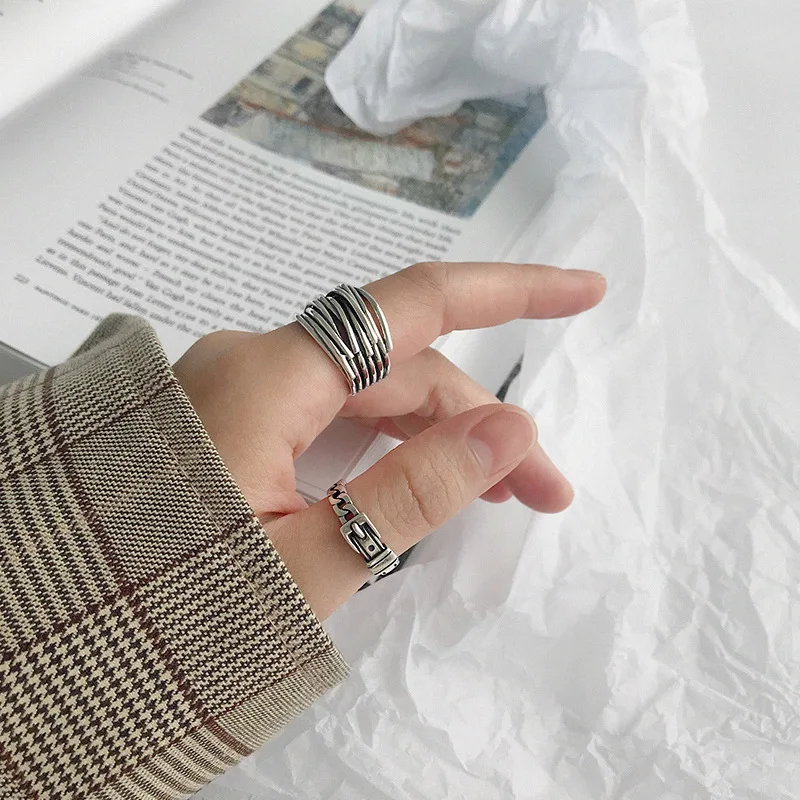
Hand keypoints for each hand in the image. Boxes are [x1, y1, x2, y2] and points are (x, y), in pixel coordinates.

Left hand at [173, 262, 605, 618]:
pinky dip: (384, 446)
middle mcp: (256, 362)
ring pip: (365, 395)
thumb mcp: (312, 562)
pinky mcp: (234, 421)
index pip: (414, 306)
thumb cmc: (175, 610)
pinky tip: (417, 484)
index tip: (583, 292)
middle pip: (398, 369)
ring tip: (497, 495)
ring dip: (436, 436)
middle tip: (540, 492)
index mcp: (271, 376)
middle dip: (478, 421)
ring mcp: (241, 390)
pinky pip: (329, 416)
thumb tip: (510, 428)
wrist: (60, 640)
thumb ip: (416, 489)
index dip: (509, 291)